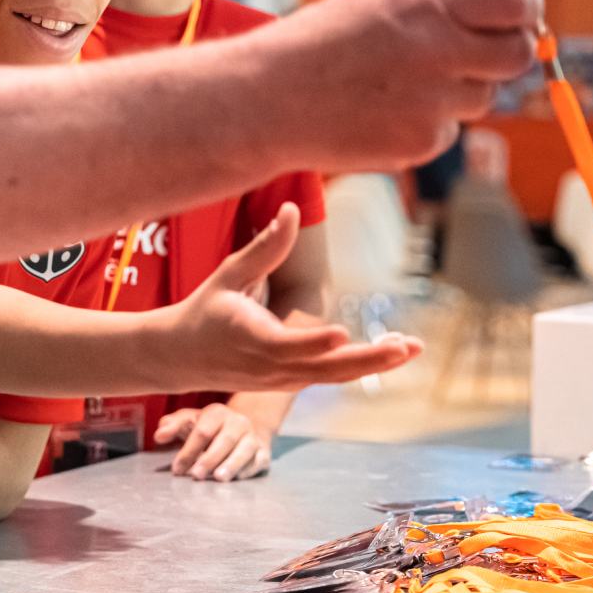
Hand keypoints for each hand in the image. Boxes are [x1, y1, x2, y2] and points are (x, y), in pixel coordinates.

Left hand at [154, 404, 270, 481]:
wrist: (246, 427)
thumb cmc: (211, 427)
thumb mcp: (191, 421)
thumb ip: (173, 426)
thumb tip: (159, 434)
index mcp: (217, 413)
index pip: (202, 431)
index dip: (188, 450)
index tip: (177, 469)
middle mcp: (238, 423)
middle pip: (224, 441)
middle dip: (209, 458)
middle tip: (195, 475)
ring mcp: (252, 437)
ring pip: (244, 450)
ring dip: (231, 464)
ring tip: (218, 478)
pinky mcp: (264, 452)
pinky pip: (258, 461)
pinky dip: (248, 470)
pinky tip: (237, 478)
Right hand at [162, 202, 422, 392]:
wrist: (181, 357)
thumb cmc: (205, 308)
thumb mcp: (228, 274)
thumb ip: (264, 247)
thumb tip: (292, 210)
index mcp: (249, 337)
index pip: (286, 344)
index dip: (314, 342)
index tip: (341, 334)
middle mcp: (269, 366)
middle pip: (323, 369)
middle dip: (366, 360)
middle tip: (402, 347)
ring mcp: (282, 380)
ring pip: (333, 376)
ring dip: (373, 363)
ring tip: (411, 347)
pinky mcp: (291, 382)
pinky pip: (330, 376)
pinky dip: (361, 365)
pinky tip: (393, 351)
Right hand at [258, 0, 540, 172]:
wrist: (268, 101)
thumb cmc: (319, 45)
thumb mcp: (379, 2)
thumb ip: (442, 6)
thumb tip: (506, 11)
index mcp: (427, 5)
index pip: (518, 3)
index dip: (526, 11)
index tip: (520, 18)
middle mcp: (438, 52)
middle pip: (517, 57)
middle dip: (505, 55)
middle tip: (478, 56)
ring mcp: (432, 103)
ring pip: (482, 99)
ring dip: (457, 92)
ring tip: (403, 86)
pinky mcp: (422, 144)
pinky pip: (448, 133)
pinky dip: (427, 126)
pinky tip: (384, 115)